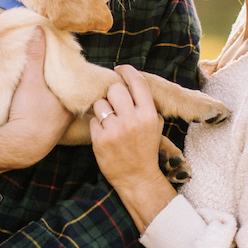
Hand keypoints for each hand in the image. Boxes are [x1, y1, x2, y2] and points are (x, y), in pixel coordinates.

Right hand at [0, 30, 72, 183]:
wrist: (17, 146)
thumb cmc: (30, 113)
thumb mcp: (32, 79)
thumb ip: (35, 55)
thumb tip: (39, 29)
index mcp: (73, 103)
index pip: (81, 84)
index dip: (77, 73)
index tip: (71, 62)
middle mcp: (69, 117)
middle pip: (72, 96)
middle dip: (67, 85)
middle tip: (60, 71)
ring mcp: (58, 128)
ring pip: (62, 109)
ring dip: (56, 100)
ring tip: (48, 86)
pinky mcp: (45, 136)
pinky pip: (50, 119)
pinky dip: (47, 111)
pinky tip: (38, 107)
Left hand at [90, 67, 176, 231]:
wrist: (137, 178)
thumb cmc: (145, 148)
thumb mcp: (154, 124)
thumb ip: (146, 103)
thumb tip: (131, 80)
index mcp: (148, 114)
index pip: (136, 81)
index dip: (126, 70)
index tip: (119, 70)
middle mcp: (132, 120)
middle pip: (115, 88)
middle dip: (112, 92)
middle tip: (114, 101)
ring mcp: (115, 130)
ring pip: (100, 103)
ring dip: (102, 108)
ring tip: (108, 119)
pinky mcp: (100, 140)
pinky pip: (93, 120)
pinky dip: (97, 124)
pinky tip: (104, 132)